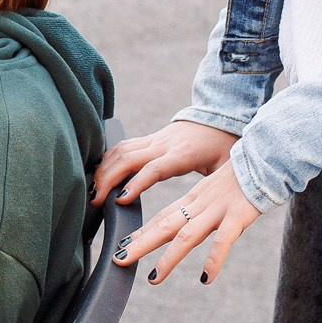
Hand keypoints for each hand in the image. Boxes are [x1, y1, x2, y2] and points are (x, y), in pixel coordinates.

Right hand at [93, 119, 237, 205]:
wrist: (220, 116)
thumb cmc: (225, 146)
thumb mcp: (229, 166)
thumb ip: (222, 184)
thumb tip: (221, 206)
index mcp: (182, 154)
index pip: (154, 168)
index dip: (135, 183)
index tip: (120, 200)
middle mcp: (164, 144)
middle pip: (128, 158)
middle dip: (108, 178)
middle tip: (95, 200)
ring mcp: (155, 139)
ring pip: (120, 150)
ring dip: (103, 169)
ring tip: (93, 191)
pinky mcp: (150, 139)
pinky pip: (122, 146)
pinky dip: (107, 159)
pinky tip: (99, 174)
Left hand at [114, 163, 263, 286]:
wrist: (267, 156)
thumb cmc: (243, 176)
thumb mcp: (215, 190)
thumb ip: (200, 206)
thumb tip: (187, 226)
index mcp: (194, 199)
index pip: (162, 217)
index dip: (141, 232)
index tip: (122, 246)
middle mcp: (200, 204)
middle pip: (164, 225)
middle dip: (140, 243)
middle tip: (119, 260)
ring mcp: (218, 210)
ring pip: (187, 235)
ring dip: (169, 257)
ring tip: (154, 278)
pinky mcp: (238, 216)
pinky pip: (223, 240)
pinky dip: (213, 259)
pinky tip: (205, 278)